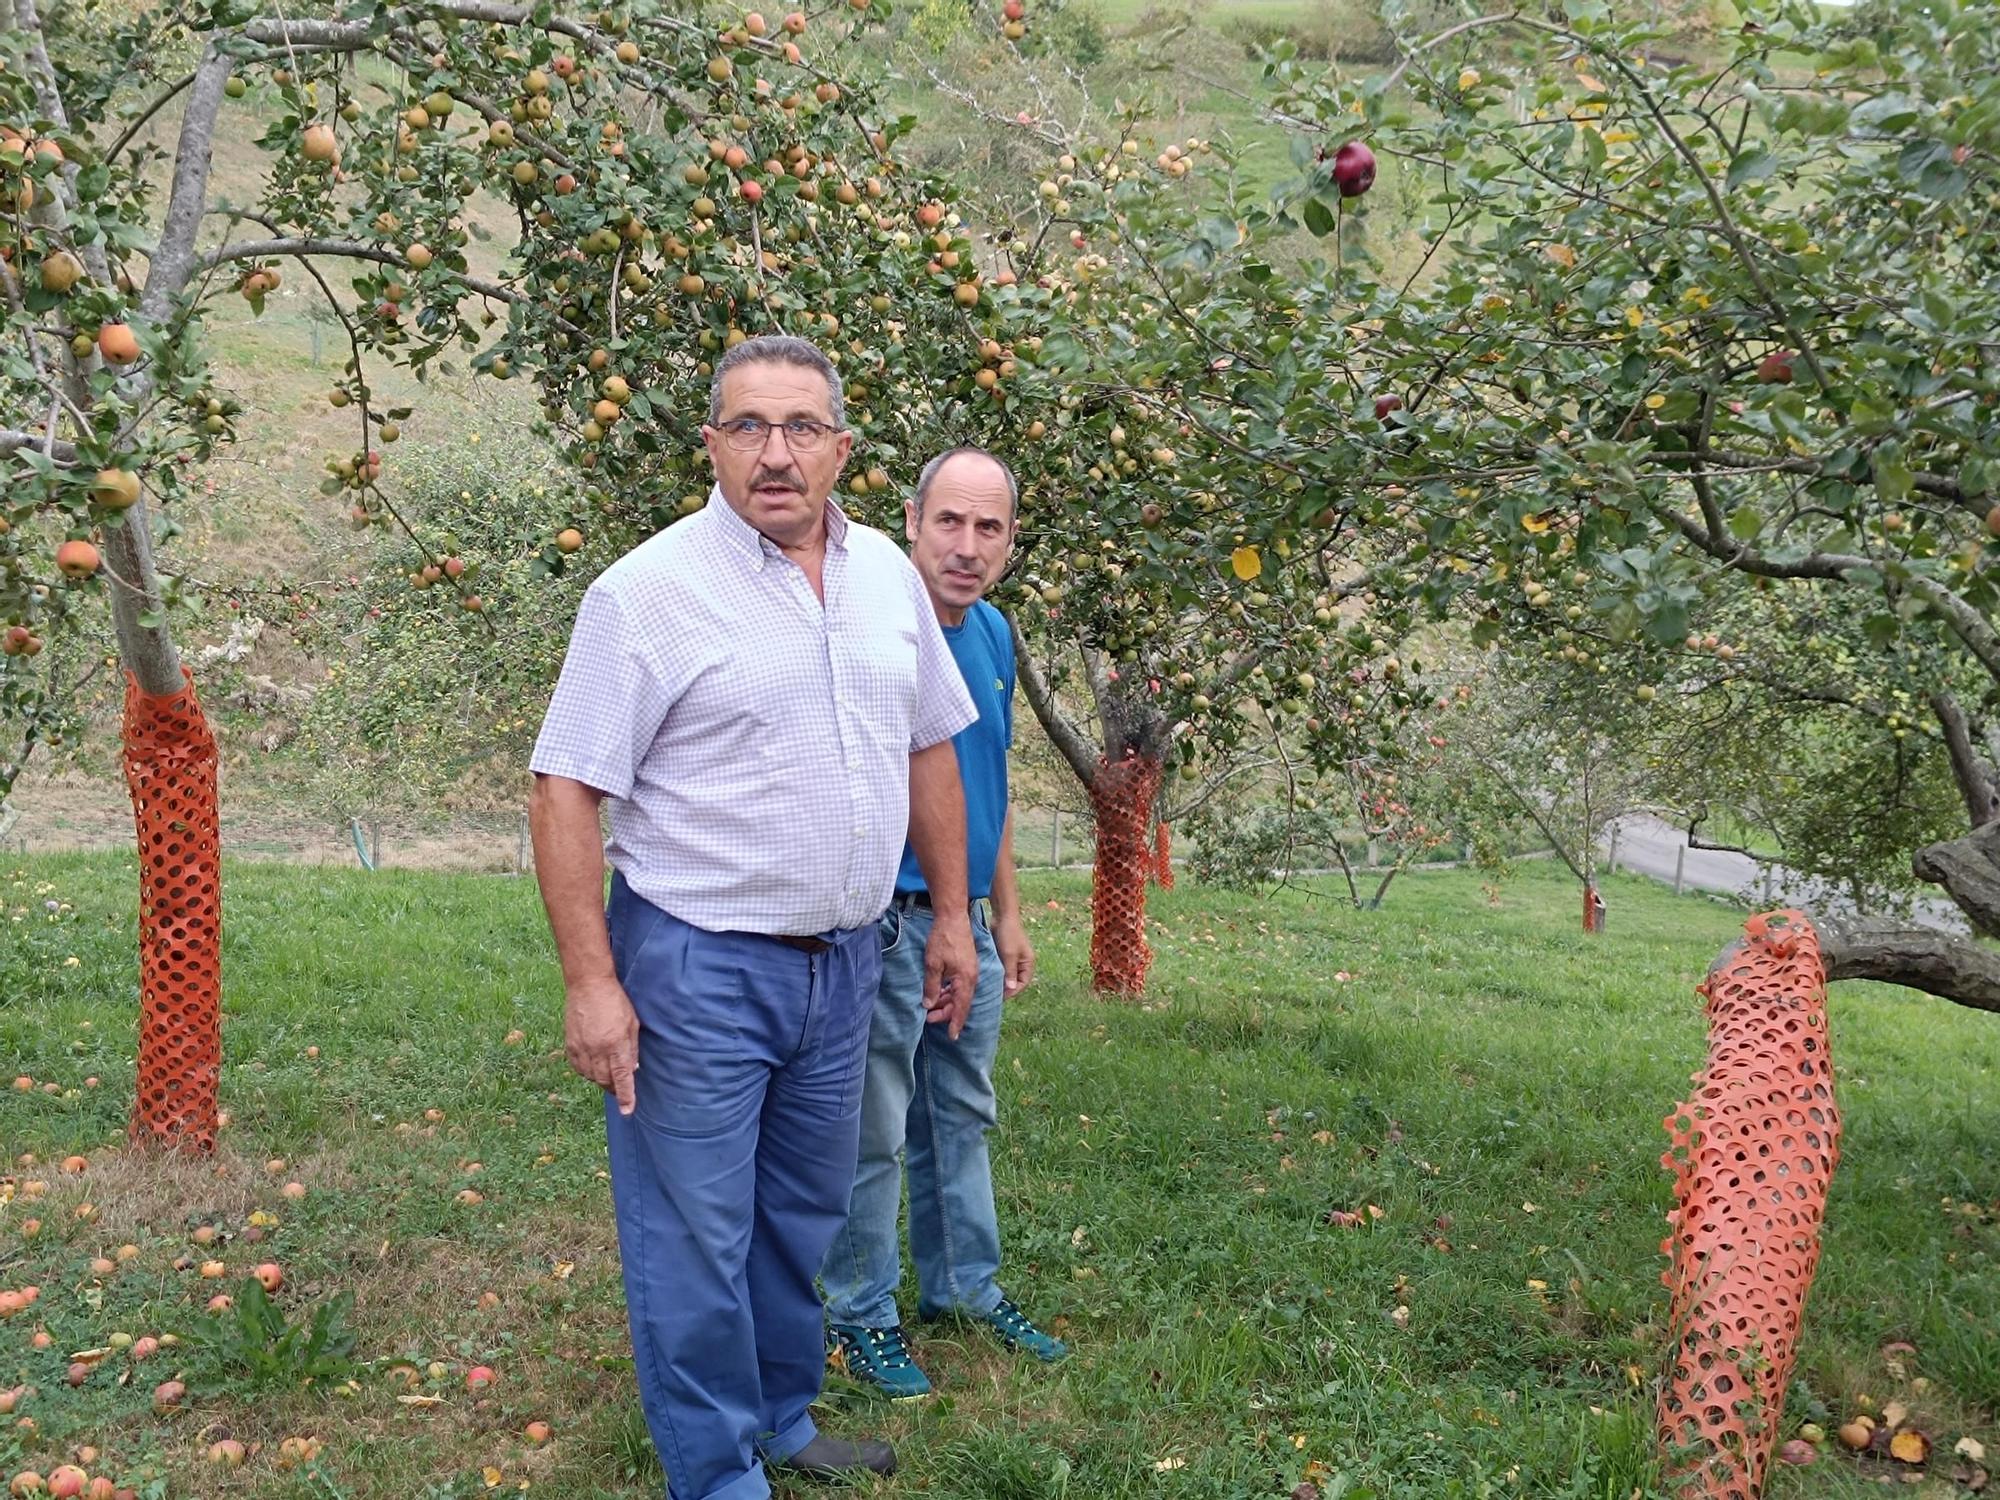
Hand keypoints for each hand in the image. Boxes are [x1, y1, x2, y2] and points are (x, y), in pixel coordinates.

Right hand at [565, 974, 639, 1114]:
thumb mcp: (632, 1023)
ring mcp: (581, 1047)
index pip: (622, 1077)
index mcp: (616, 1043)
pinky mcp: (570, 1044)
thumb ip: (632, 1048)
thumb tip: (633, 1070)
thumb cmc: (615, 1001)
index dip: (625, 1096)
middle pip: (605, 1080)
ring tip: (607, 1074)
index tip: (627, 1111)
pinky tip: (593, 1067)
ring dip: (600, 1080)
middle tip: (620, 1087)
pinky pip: (578, 1068)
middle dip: (614, 1088)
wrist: (588, 984)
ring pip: (591, 1076)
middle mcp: (597, 1049)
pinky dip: (586, 1072)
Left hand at [922, 908, 976, 1039]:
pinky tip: (939, 993)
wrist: (953, 917)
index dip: (955, 1023)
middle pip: (961, 1003)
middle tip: (929, 1019)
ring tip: (931, 1008)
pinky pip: (960, 984)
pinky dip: (950, 991)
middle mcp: (972, 977)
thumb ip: (932, 987)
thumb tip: (929, 1005)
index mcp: (966, 980)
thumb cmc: (943, 939)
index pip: (962, 1008)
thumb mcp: (933, 965)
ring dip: (947, 1002)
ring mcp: (970, 971)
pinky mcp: (967, 965)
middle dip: (946, 1013)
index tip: (952, 1037)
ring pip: (960, 994)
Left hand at [993, 912, 1034, 997]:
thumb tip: (1010, 988)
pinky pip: (1000, 968)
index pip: (1022, 984)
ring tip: (988, 988)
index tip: (1000, 997)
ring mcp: (1013, 958)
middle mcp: (1022, 962)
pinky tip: (986, 977)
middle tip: (992, 995)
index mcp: (1028, 963)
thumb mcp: (1009, 955)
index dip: (1012, 992)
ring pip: (1006, 975)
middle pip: (1014, 981)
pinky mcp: (1004, 954)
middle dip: (1005, 988)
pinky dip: (995, 973)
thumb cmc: (1009, 934)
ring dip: (999, 981)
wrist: (1002, 915)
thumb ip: (1010, 972)